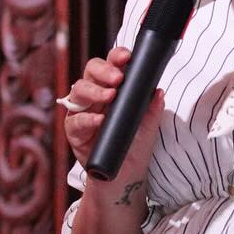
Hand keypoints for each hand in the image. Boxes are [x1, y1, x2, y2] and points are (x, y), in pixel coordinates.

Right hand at [61, 47, 163, 179]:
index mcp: (112, 88)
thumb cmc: (135, 145)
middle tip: (118, 78)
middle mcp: (94, 96)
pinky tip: (99, 120)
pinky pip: (75, 121)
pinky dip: (87, 119)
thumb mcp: (149, 125)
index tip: (127, 57)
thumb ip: (153, 109)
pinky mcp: (74, 132)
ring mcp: (82, 112)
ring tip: (110, 96)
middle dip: (103, 71)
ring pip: (78, 91)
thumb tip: (158, 91)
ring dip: (94, 91)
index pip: (111, 65)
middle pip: (90, 72)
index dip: (116, 57)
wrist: (127, 175)